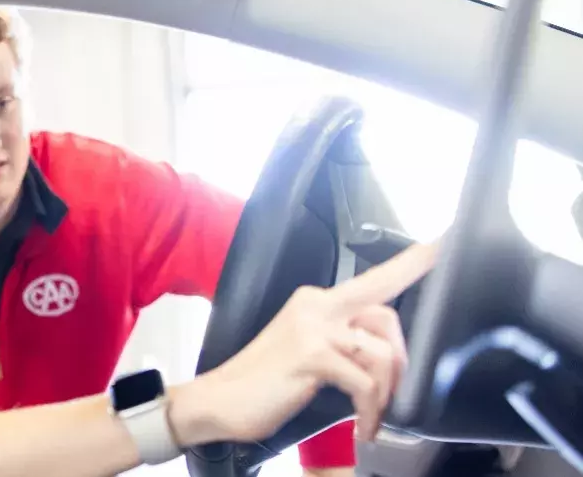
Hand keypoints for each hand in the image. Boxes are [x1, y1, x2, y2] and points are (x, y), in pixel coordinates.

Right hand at [169, 242, 438, 445]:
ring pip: (381, 354)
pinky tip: (361, 425)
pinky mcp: (311, 355)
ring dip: (384, 395)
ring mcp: (313, 328)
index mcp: (316, 301)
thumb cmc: (262, 383)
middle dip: (401, 362)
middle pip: (388, 317)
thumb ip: (343, 342)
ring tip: (370, 415)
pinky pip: (366, 383)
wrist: (217, 402)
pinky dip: (369, 411)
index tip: (446, 238)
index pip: (376, 277)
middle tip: (390, 394)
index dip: (414, 261)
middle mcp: (316, 305)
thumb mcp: (308, 353)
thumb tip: (387, 356)